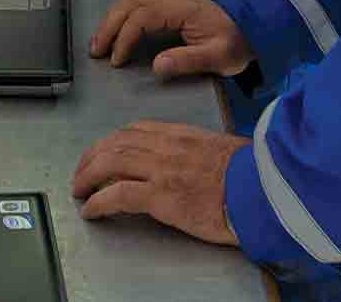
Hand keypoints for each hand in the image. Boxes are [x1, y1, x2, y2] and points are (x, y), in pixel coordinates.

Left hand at [73, 120, 248, 244]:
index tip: (103, 151)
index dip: (112, 140)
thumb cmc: (249, 174)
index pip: (135, 130)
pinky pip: (118, 195)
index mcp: (180, 134)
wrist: (262, 190)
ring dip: (88, 177)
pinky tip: (91, 210)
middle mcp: (166, 146)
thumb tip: (186, 161)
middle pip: (116, 143)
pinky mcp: (161, 196)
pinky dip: (99, 202)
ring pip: (111, 163)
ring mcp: (161, 170)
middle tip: (81, 172)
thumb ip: (195, 150)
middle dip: (92, 156)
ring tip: (79, 190)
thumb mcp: (219, 149)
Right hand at [91, 0, 254, 78]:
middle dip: (109, 26)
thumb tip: (155, 66)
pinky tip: (114, 33)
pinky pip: (136, 3)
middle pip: (129, 2)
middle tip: (96, 51)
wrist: (252, 26)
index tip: (117, 62)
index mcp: (180, 8)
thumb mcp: (218, 57)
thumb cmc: (235, 43)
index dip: (125, 37)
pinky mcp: (167, 3)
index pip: (142, 16)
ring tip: (99, 44)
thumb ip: (187, 60)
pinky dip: (120, 16)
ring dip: (111, 19)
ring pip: (129, 0)